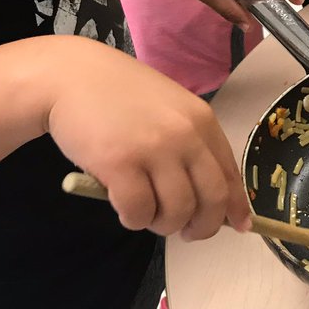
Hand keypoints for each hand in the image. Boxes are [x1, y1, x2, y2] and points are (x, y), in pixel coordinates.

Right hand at [46, 38, 248, 239]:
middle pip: (212, 199)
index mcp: (202, 122)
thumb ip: (193, 146)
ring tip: (147, 214)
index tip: (238, 226)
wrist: (71, 76)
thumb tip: (214, 197)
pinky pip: (139, 212)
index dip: (236, 207)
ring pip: (177, 211)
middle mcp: (185, 135)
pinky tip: (125, 209)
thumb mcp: (170, 110)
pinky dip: (134, 219)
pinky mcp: (120, 163)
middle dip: (203, 226)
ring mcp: (153, 149)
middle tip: (186, 232)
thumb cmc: (120, 96)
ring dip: (163, 224)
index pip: (231, 175)